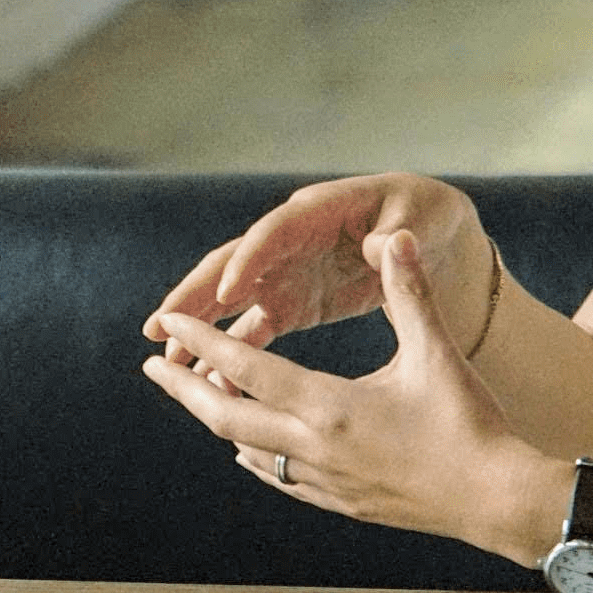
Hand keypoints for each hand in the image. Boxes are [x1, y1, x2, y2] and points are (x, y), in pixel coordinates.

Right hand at [142, 174, 491, 367]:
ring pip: (230, 299)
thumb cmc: (427, 217)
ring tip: (165, 360)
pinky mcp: (292, 302)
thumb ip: (399, 234)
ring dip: (197, 328)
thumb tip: (386, 243)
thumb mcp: (421, 217)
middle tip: (160, 325)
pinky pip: (251, 326)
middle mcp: (289, 241)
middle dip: (195, 294)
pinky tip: (204, 379)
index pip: (274, 234)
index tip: (229, 291)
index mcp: (318, 212)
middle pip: (232, 264)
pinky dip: (229, 351)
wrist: (433, 238)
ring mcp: (285, 273)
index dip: (250, 260)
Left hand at [143, 229, 547, 558]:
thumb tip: (395, 236)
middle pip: (225, 416)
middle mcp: (314, 446)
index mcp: (330, 405)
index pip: (247, 368)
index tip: (170, 324)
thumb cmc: (470, 424)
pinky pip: (277, 477)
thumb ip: (411, 293)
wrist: (496, 501)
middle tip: (154, 365)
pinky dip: (252, 454)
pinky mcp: (339, 503)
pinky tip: (247, 447)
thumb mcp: (438, 352)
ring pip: (247, 449)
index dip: (204, 342)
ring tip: (199, 395)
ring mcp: (323, 481)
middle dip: (185, 388)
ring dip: (218, 420)